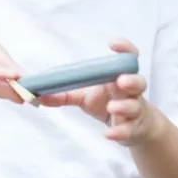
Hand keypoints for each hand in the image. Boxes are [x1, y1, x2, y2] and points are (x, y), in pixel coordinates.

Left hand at [39, 40, 159, 145]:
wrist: (131, 128)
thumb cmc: (108, 104)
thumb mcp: (85, 98)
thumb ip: (65, 94)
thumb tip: (39, 95)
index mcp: (118, 78)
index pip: (127, 59)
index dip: (124, 49)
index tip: (113, 43)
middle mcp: (130, 92)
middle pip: (138, 82)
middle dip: (131, 80)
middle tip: (120, 80)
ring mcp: (134, 111)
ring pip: (135, 106)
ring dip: (124, 106)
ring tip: (112, 107)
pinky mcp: (133, 129)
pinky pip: (128, 130)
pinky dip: (119, 132)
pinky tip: (108, 134)